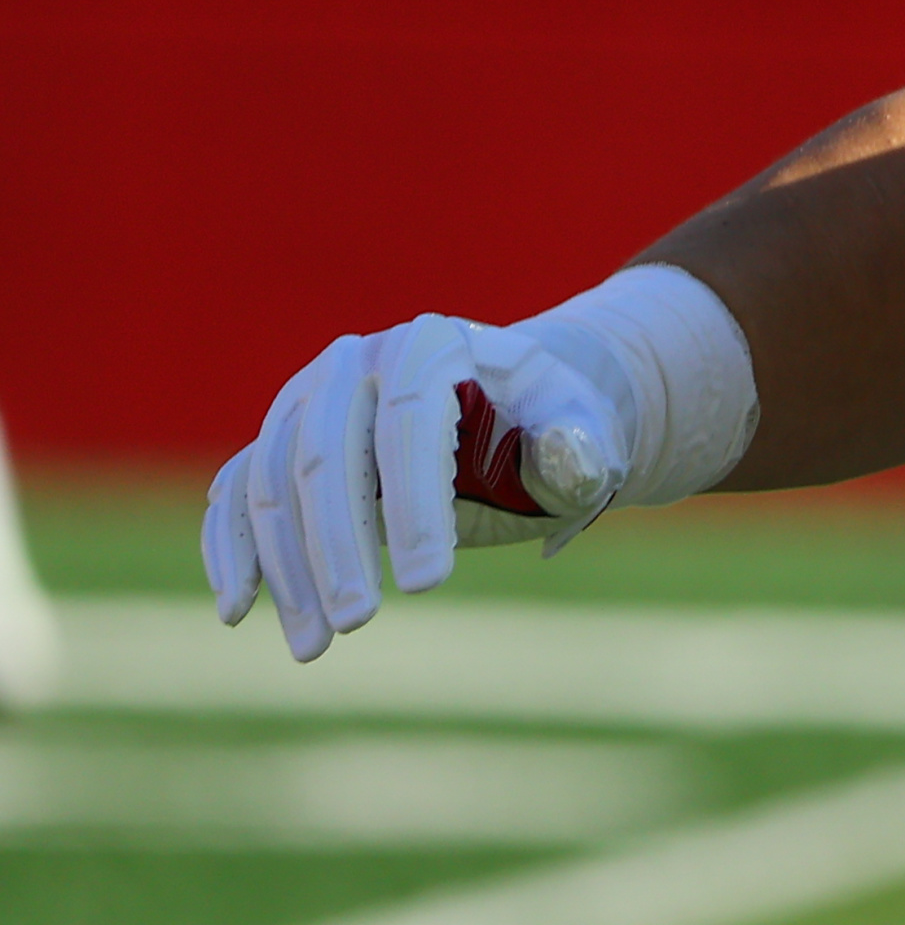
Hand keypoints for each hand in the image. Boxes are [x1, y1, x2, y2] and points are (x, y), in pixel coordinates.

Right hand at [203, 315, 629, 661]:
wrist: (510, 404)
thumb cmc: (549, 425)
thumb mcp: (583, 433)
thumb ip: (578, 448)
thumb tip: (567, 455)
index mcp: (430, 346)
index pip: (409, 424)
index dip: (416, 504)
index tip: (431, 585)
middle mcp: (353, 362)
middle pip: (325, 456)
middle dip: (336, 547)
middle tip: (358, 624)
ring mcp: (305, 397)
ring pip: (271, 482)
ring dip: (285, 568)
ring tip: (314, 646)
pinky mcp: (278, 437)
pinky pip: (239, 490)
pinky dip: (232, 548)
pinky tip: (240, 609)